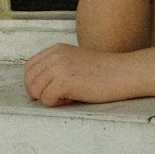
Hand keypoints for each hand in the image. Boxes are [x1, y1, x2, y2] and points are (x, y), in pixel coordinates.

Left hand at [24, 42, 142, 106]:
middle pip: (29, 80)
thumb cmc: (104, 74)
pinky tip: (73, 98)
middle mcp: (55, 55)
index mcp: (56, 49)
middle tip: (59, 97)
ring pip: (35, 91)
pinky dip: (57, 104)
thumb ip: (57, 69)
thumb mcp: (76, 63)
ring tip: (68, 97)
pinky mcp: (64, 80)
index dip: (34, 84)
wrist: (125, 73)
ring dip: (49, 99)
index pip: (29, 67)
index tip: (47, 93)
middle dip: (40, 94)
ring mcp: (58, 66)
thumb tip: (37, 89)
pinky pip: (47, 99)